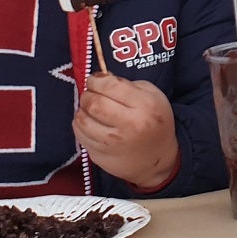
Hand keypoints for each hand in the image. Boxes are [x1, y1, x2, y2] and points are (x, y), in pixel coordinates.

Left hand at [74, 75, 179, 189]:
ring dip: (82, 110)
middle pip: (94, 103)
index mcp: (144, 106)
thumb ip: (128, 84)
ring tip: (89, 108)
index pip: (110, 86)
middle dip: (87, 94)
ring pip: (82, 120)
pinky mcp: (101, 156)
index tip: (95, 80)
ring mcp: (113, 144)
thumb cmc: (154, 121)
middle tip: (90, 93)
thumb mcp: (153, 96)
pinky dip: (81, 125)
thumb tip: (100, 79)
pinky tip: (89, 123)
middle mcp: (129, 126)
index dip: (96, 80)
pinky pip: (80, 136)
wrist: (156, 159)